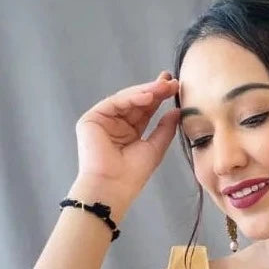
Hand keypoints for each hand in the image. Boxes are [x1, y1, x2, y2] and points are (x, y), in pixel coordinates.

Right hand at [71, 72, 181, 218]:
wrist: (112, 187)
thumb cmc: (132, 175)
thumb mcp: (155, 148)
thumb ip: (165, 128)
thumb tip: (176, 110)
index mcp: (129, 132)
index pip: (145, 110)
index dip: (159, 97)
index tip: (174, 86)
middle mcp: (115, 124)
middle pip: (136, 102)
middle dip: (155, 90)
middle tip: (172, 81)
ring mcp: (103, 120)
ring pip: (126, 99)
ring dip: (146, 92)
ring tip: (163, 87)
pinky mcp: (92, 119)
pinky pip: (114, 103)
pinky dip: (131, 97)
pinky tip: (148, 96)